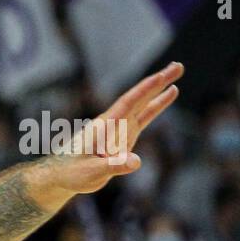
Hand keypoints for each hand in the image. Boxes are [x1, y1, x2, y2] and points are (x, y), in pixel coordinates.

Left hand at [43, 61, 183, 195]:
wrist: (61, 174)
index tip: (160, 77)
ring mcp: (119, 128)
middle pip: (138, 98)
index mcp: (104, 128)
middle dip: (157, 82)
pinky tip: (169, 94)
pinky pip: (143, 116)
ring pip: (142, 104)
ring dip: (159, 89)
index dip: (143, 91)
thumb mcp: (92, 173)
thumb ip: (113, 166)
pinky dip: (156, 105)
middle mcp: (113, 123)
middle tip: (178, 66)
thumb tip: (135, 162)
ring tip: (177, 72)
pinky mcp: (123, 135)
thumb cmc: (72, 174)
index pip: (127, 105)